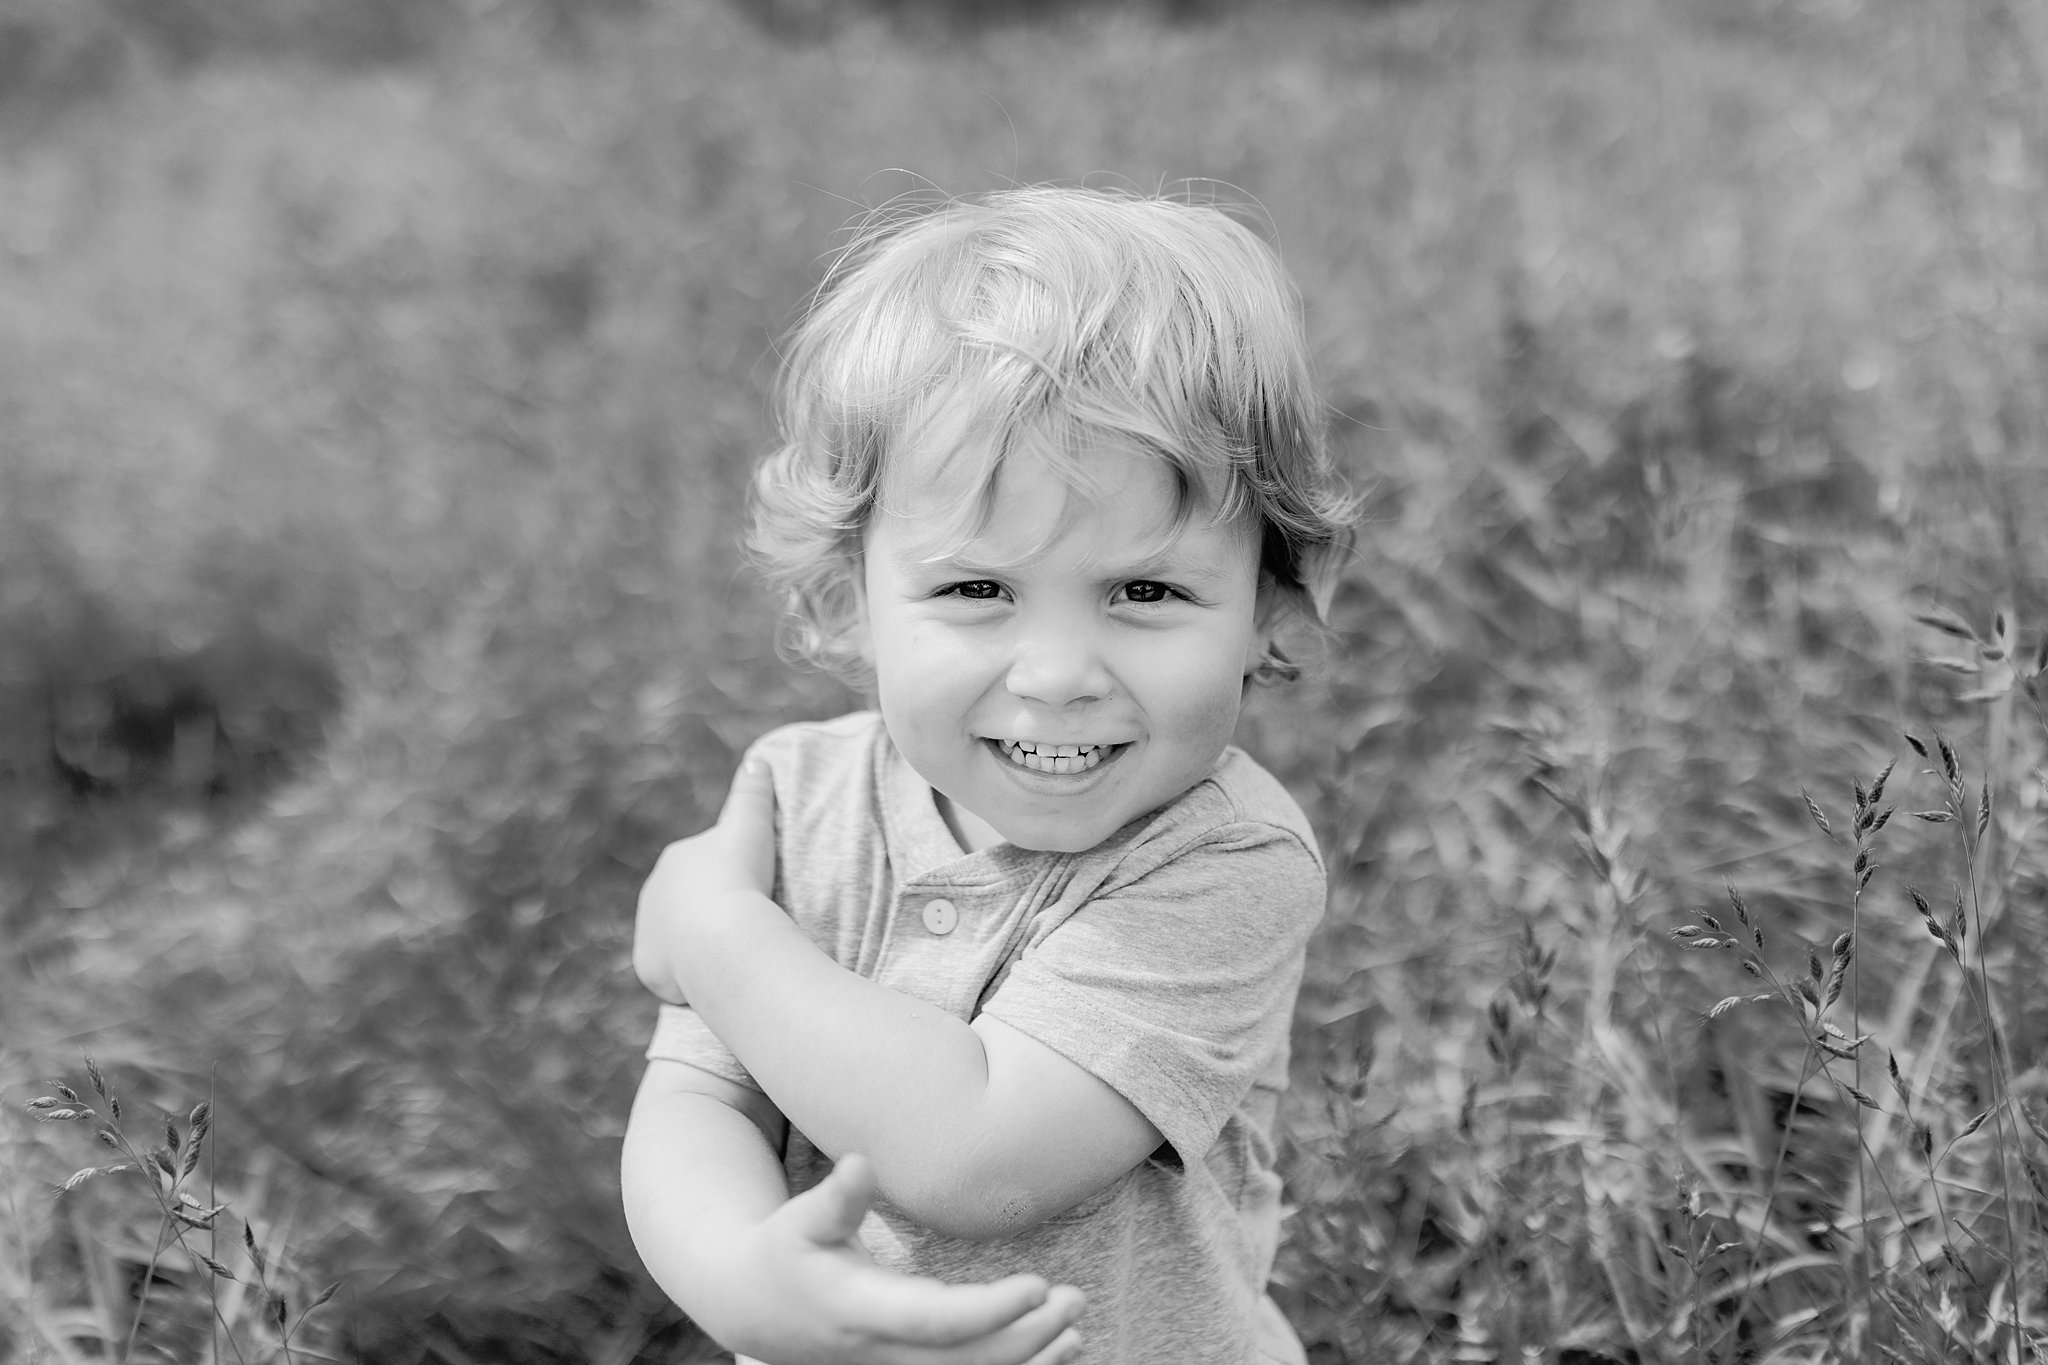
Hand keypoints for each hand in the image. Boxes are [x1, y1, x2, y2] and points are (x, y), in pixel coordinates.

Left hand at [635, 758, 779, 1005]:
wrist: (721, 936)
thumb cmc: (740, 877)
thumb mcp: (752, 826)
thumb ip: (753, 792)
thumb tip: (759, 760)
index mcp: (675, 859)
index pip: (703, 868)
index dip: (730, 879)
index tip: (754, 891)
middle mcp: (653, 894)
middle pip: (686, 904)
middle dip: (709, 912)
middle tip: (747, 925)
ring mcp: (648, 933)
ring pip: (677, 938)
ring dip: (697, 945)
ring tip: (732, 954)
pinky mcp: (649, 969)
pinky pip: (671, 973)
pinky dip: (689, 976)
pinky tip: (715, 978)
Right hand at [716, 1154, 1085, 1364]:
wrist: (756, 1308)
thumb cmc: (786, 1252)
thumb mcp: (802, 1220)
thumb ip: (836, 1198)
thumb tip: (859, 1162)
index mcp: (860, 1310)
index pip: (935, 1322)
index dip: (990, 1311)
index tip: (1036, 1285)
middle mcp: (882, 1353)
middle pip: (967, 1361)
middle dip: (1027, 1337)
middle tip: (1074, 1299)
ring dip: (1030, 1362)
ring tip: (1075, 1330)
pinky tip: (1055, 1353)